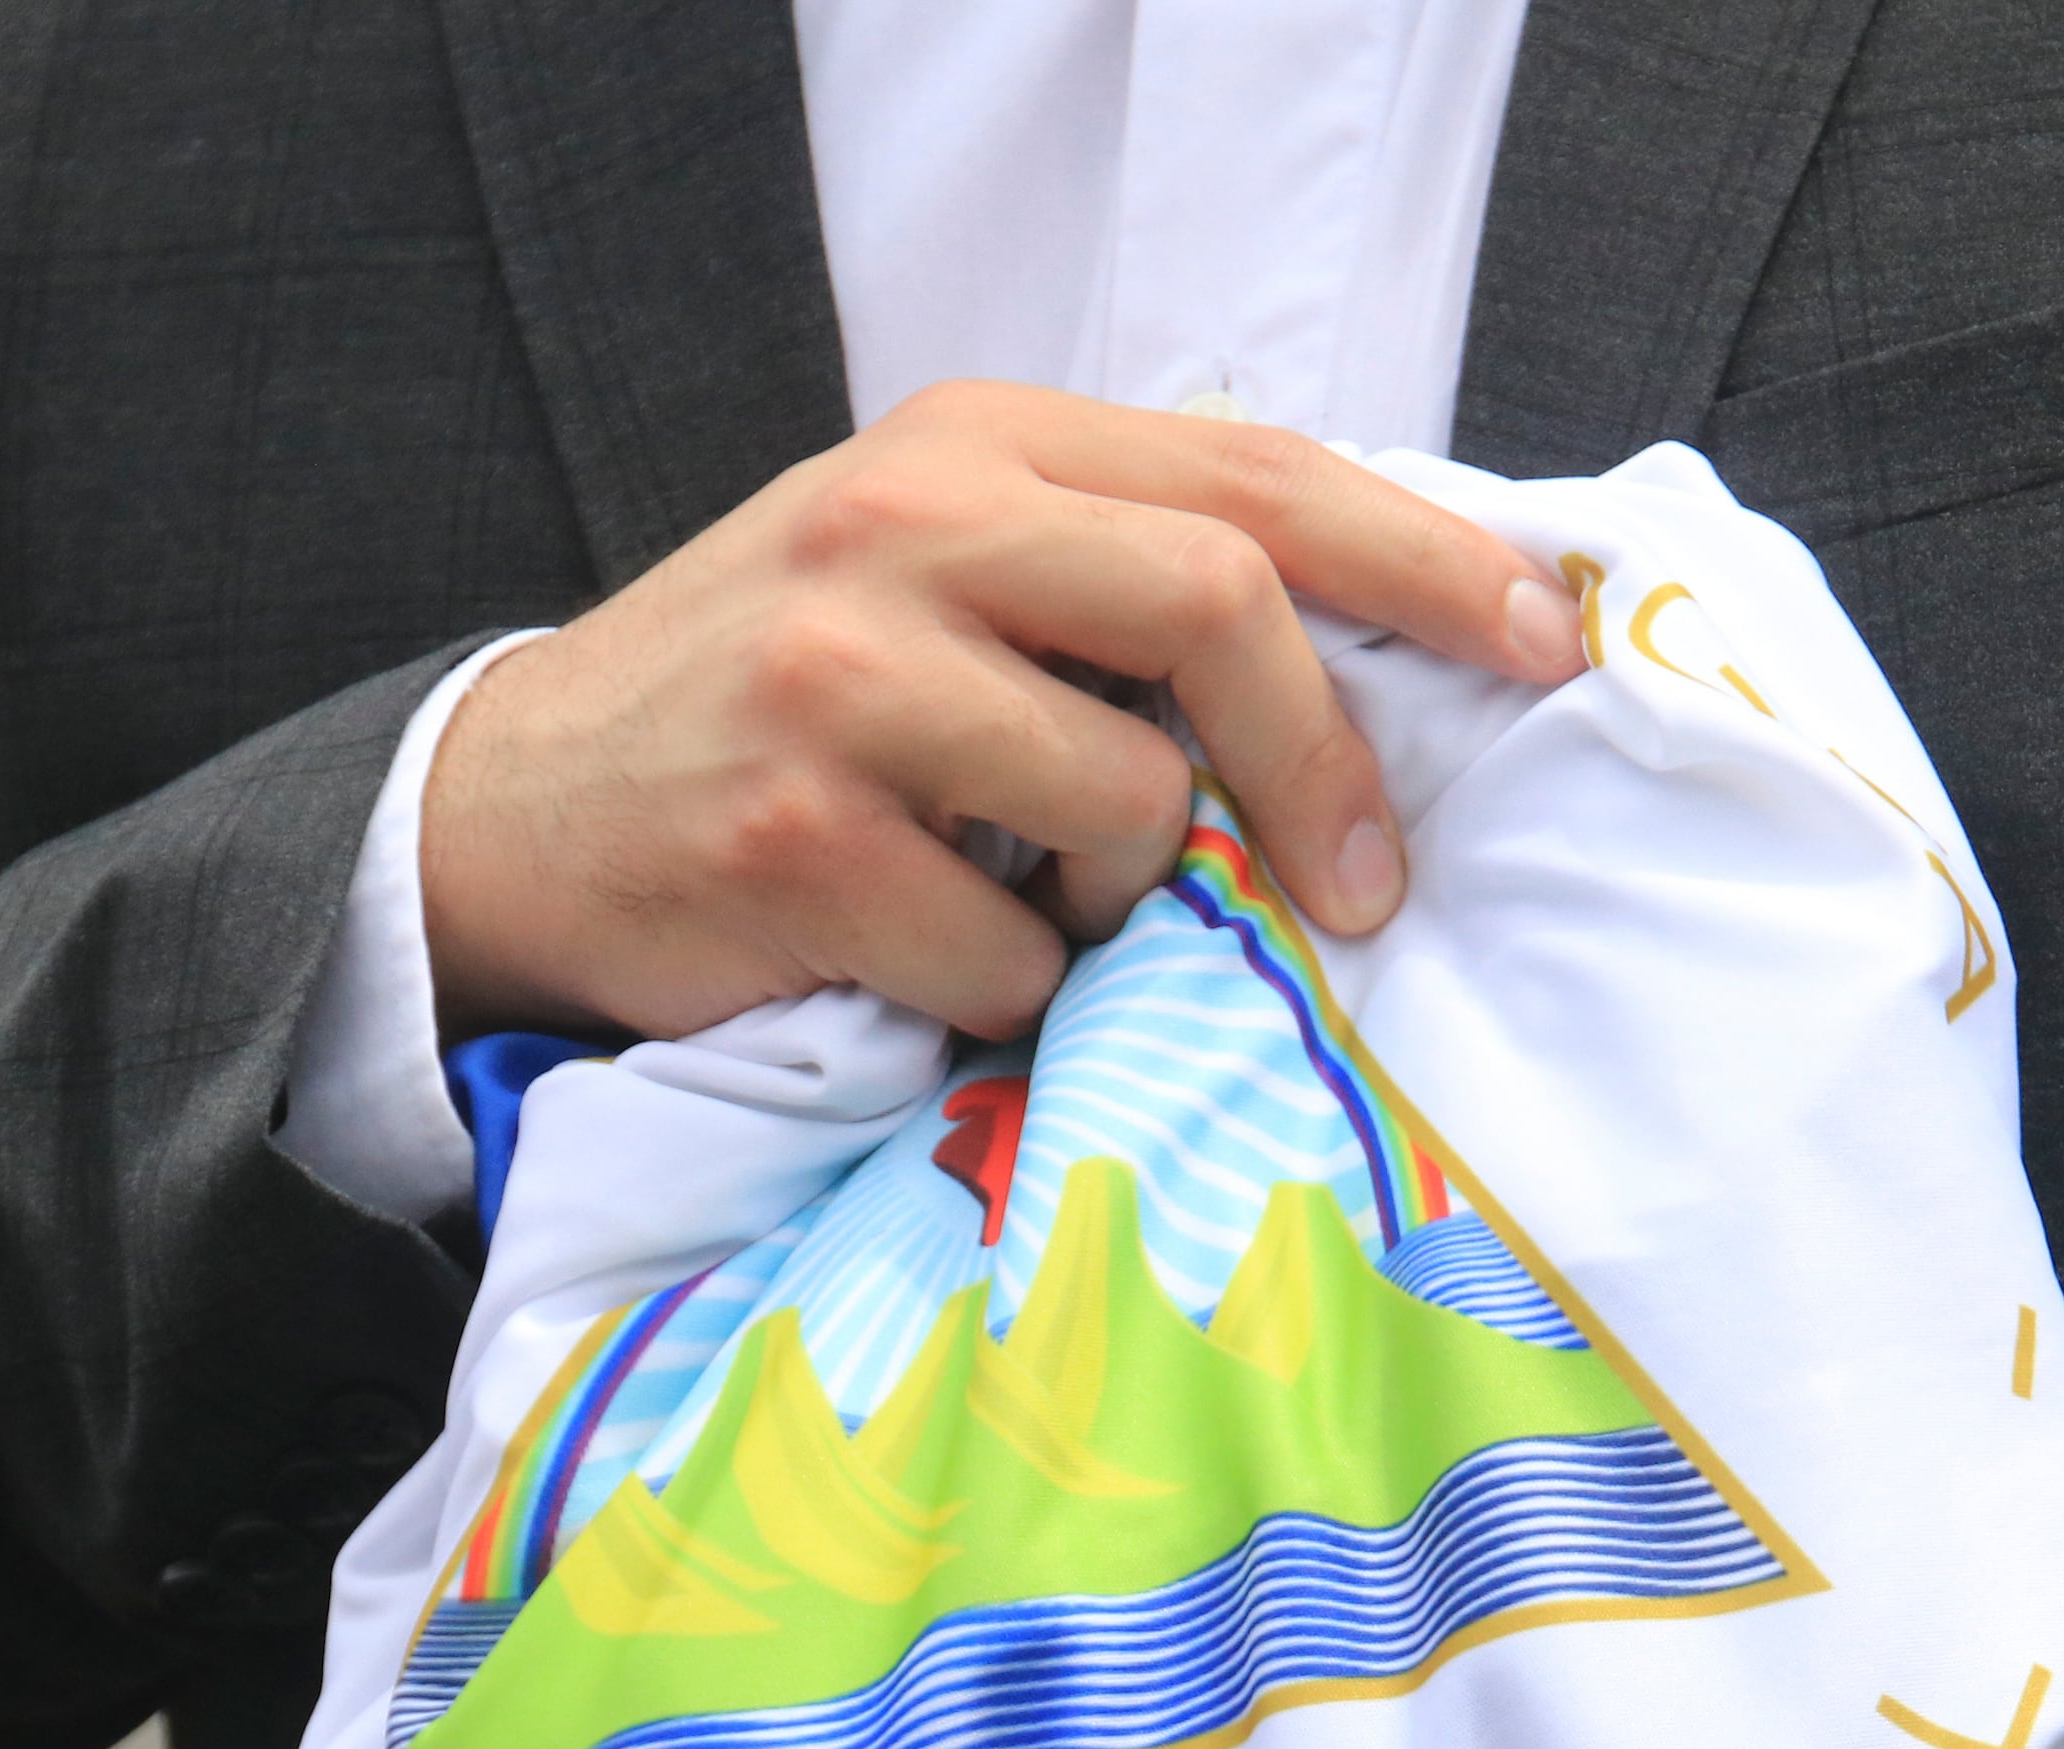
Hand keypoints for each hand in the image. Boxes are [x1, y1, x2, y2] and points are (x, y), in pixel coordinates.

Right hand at [420, 381, 1585, 1042]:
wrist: (518, 811)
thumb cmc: (777, 707)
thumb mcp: (938, 574)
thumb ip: (1116, 573)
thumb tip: (1385, 648)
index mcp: (975, 443)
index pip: (1253, 474)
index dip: (1425, 563)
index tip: (1544, 648)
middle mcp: (906, 525)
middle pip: (1218, 600)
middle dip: (1326, 759)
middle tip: (1366, 889)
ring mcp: (844, 679)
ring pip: (1128, 800)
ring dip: (1126, 899)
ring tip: (1041, 906)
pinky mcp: (800, 837)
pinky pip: (1013, 950)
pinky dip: (1010, 990)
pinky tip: (926, 961)